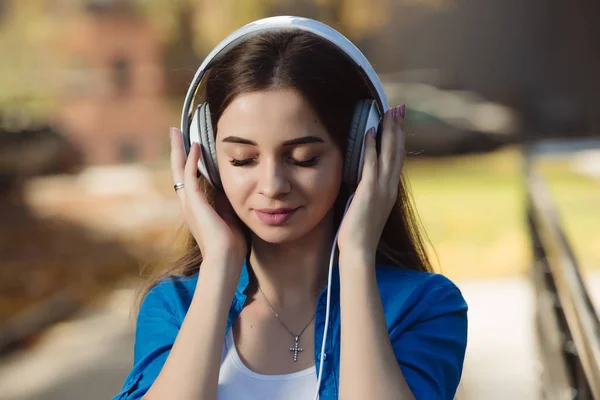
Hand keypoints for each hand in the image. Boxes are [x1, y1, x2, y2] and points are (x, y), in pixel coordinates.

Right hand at [170, 127, 247, 265]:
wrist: (225, 259)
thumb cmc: (231, 244)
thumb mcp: (229, 216)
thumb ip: (225, 202)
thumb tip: (230, 188)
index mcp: (196, 207)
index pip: (188, 178)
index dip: (187, 161)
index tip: (190, 145)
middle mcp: (188, 203)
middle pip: (178, 170)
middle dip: (177, 150)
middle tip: (174, 132)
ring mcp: (189, 203)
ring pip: (179, 169)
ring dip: (179, 149)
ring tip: (176, 132)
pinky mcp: (194, 203)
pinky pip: (189, 175)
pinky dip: (191, 160)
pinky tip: (195, 146)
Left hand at [337, 105, 405, 258]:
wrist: (359, 251)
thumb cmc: (358, 234)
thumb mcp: (367, 209)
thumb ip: (368, 194)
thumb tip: (362, 182)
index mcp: (389, 191)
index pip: (396, 159)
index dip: (398, 139)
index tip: (398, 122)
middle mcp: (389, 187)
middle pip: (397, 151)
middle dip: (398, 128)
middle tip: (399, 108)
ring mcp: (381, 189)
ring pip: (389, 153)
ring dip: (389, 131)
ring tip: (390, 112)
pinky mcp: (369, 191)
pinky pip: (371, 163)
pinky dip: (373, 146)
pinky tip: (371, 131)